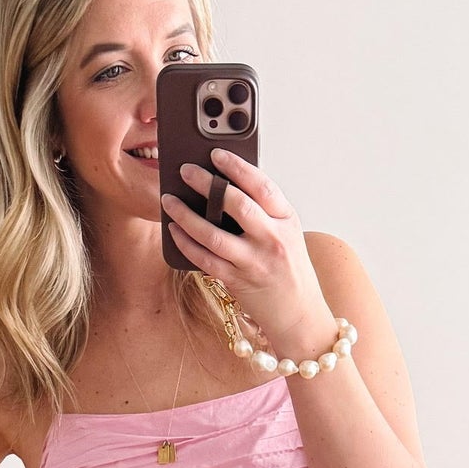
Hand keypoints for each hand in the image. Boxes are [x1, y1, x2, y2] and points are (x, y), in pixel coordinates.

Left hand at [161, 148, 335, 357]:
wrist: (299, 314)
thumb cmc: (289, 270)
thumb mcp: (286, 234)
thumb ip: (263, 212)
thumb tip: (224, 186)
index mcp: (286, 220)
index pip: (261, 185)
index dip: (237, 166)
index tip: (215, 154)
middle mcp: (272, 239)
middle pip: (236, 204)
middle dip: (206, 184)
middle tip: (185, 171)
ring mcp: (254, 262)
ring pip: (213, 234)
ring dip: (185, 216)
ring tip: (169, 201)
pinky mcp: (238, 281)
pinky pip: (205, 259)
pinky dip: (186, 243)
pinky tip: (174, 231)